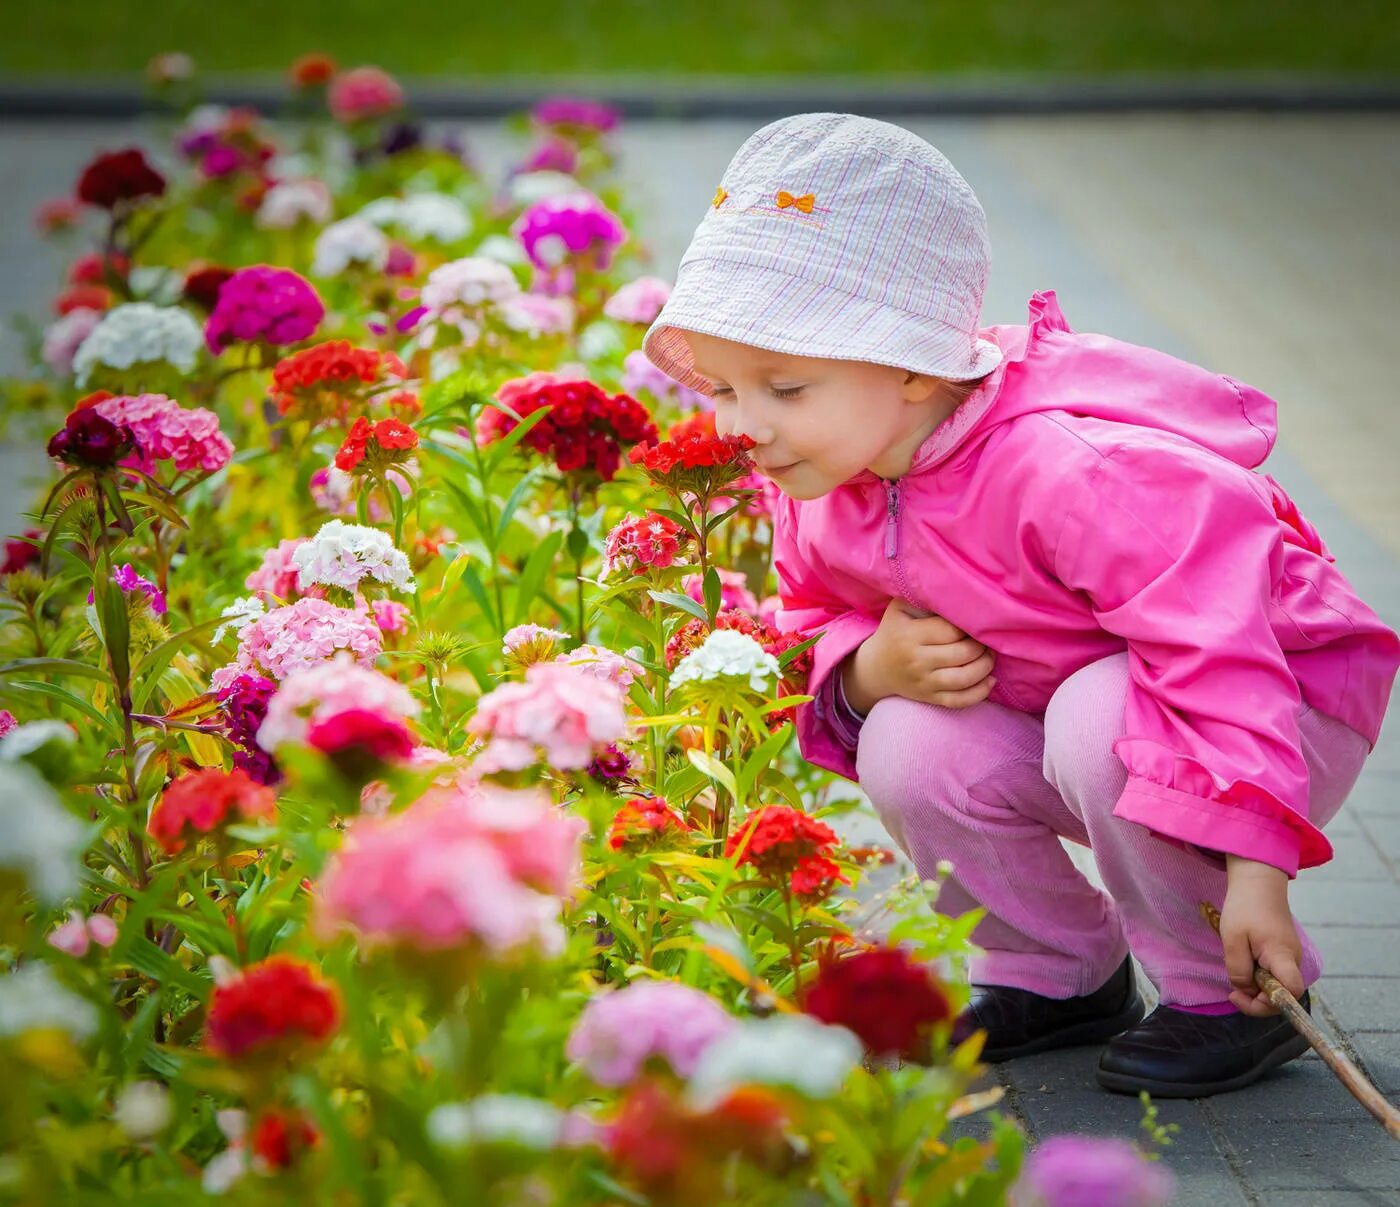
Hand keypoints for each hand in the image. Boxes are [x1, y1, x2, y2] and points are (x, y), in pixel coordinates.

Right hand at [841, 598, 995, 713]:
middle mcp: (917, 660)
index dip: (969, 627)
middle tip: (987, 639)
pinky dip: (979, 693)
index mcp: (910, 635)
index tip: (975, 622)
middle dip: (982, 646)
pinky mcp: (929, 698)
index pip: (951, 631)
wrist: (875, 668)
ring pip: (964, 678)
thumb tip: (955, 587)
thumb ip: (923, 596)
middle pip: (962, 653)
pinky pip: (959, 701)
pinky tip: (989, 680)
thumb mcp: (899, 608)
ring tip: (989, 656)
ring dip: (985, 667)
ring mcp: (923, 682)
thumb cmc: (893, 632)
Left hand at [1220, 856, 1304, 1016]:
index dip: (1269, 1004)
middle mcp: (1293, 960)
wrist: (1258, 882)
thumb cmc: (1245, 908)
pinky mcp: (1284, 951)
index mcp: (1282, 956)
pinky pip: (1274, 973)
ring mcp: (1291, 956)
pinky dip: (1259, 975)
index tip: (1243, 995)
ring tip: (1237, 969)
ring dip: (1256, 986)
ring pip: (1277, 985)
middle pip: (1283, 994)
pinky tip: (1244, 962)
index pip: (1291, 992)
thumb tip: (1246, 989)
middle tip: (1232, 990)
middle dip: (1257, 999)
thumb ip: (1239, 969)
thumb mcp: (1233, 939)